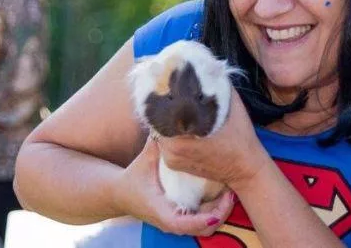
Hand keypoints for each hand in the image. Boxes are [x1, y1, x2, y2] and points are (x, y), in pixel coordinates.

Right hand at [112, 137, 235, 235]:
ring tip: (229, 192)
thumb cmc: (133, 177)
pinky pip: (202, 221)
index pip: (185, 224)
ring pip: (205, 227)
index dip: (205, 218)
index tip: (221, 206)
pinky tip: (222, 194)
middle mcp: (170, 222)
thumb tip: (167, 122)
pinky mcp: (181, 220)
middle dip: (220, 213)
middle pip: (203, 228)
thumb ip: (156, 144)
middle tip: (231, 193)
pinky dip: (214, 211)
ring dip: (220, 212)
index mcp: (160, 211)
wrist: (119, 194)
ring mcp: (176, 223)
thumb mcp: (144, 160)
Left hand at [158, 89, 267, 188]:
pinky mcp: (173, 164)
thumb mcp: (231, 105)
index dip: (160, 92)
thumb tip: (203, 64)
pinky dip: (170, 130)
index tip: (164, 78)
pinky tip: (181, 121)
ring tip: (175, 103)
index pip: (158, 109)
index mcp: (180, 137)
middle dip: (163, 104)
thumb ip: (216, 84)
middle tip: (169, 87)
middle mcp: (170, 150)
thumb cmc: (240, 137)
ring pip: (159, 130)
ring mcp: (170, 159)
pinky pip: (165, 142)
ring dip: (166, 117)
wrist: (245, 168)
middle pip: (155, 119)